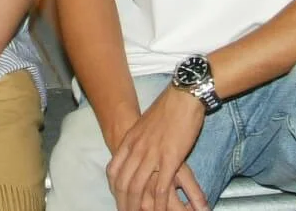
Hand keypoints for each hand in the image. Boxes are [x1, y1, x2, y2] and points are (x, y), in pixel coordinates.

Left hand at [106, 86, 210, 210]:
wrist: (182, 96)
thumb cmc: (166, 108)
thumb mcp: (144, 125)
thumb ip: (138, 140)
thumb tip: (136, 151)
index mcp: (130, 141)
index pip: (114, 171)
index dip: (114, 190)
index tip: (118, 200)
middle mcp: (137, 150)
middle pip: (124, 184)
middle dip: (124, 204)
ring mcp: (152, 155)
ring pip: (139, 188)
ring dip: (139, 207)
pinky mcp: (170, 159)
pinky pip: (161, 187)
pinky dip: (159, 202)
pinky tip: (160, 210)